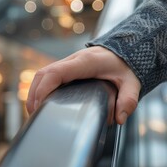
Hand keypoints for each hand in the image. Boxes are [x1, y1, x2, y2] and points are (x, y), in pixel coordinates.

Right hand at [26, 46, 140, 124]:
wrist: (128, 48)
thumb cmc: (127, 65)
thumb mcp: (132, 82)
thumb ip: (128, 100)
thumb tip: (119, 119)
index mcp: (86, 62)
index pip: (56, 72)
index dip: (43, 88)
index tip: (39, 105)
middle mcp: (74, 60)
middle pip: (44, 73)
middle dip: (35, 93)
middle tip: (34, 114)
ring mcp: (70, 61)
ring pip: (43, 73)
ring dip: (35, 90)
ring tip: (35, 111)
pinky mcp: (69, 66)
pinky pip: (49, 74)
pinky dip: (41, 87)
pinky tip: (42, 101)